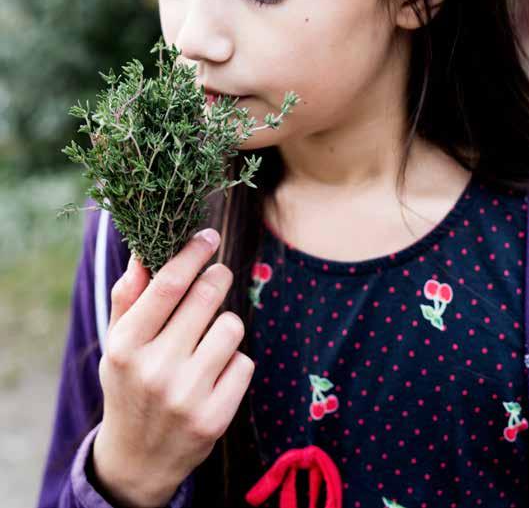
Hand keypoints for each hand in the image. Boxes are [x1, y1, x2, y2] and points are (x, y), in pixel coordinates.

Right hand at [91, 229, 254, 507]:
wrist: (138, 458)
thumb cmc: (129, 384)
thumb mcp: (117, 342)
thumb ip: (129, 295)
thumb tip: (144, 250)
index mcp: (125, 345)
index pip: (169, 284)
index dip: (193, 253)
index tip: (208, 235)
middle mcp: (155, 370)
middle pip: (207, 297)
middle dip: (218, 276)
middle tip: (217, 275)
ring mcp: (186, 396)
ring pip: (231, 327)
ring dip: (225, 324)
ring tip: (208, 338)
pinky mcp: (214, 418)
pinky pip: (244, 363)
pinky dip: (234, 361)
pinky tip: (215, 373)